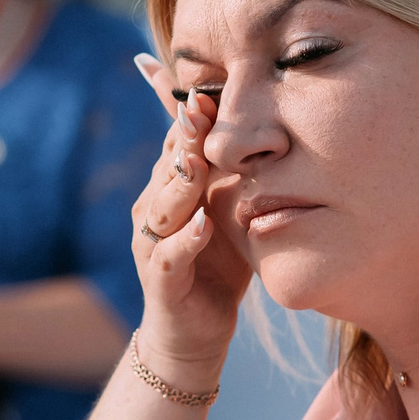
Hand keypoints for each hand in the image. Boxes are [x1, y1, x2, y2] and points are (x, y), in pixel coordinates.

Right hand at [129, 54, 250, 384]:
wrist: (194, 332)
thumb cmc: (216, 265)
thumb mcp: (231, 207)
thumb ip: (238, 168)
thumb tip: (265, 119)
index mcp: (173, 185)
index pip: (177, 138)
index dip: (188, 113)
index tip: (206, 87)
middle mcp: (155, 207)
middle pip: (168, 164)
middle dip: (182, 137)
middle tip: (199, 109)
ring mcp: (153, 243)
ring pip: (162, 205)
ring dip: (180, 182)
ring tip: (196, 161)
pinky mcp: (160, 279)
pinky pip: (170, 255)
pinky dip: (185, 240)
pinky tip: (202, 226)